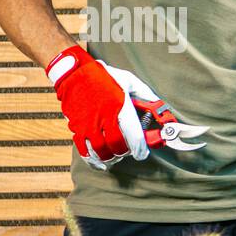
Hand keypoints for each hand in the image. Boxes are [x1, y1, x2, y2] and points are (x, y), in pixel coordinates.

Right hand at [45, 45, 155, 169]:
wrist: (74, 73)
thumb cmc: (104, 77)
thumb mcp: (129, 81)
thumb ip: (146, 96)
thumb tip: (161, 106)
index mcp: (119, 108)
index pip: (133, 136)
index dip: (140, 149)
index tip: (143, 153)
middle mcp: (103, 118)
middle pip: (117, 146)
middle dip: (126, 152)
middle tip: (129, 151)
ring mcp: (88, 124)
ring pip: (100, 151)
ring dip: (111, 157)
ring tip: (116, 155)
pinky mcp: (77, 128)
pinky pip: (83, 150)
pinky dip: (92, 160)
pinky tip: (100, 162)